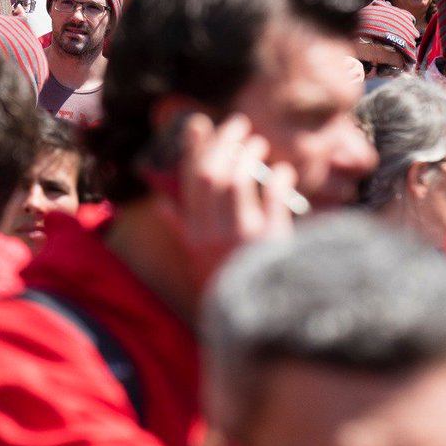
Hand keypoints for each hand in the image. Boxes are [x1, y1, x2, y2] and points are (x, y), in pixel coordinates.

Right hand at [170, 113, 295, 289]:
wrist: (260, 322)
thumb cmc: (227, 287)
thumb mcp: (196, 262)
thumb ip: (180, 230)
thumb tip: (162, 205)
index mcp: (192, 234)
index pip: (190, 179)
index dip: (195, 147)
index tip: (202, 124)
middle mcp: (211, 232)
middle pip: (212, 173)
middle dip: (224, 142)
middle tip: (238, 124)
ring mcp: (240, 236)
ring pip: (238, 181)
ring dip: (249, 156)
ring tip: (258, 143)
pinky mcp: (271, 240)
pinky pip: (273, 199)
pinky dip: (278, 180)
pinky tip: (283, 172)